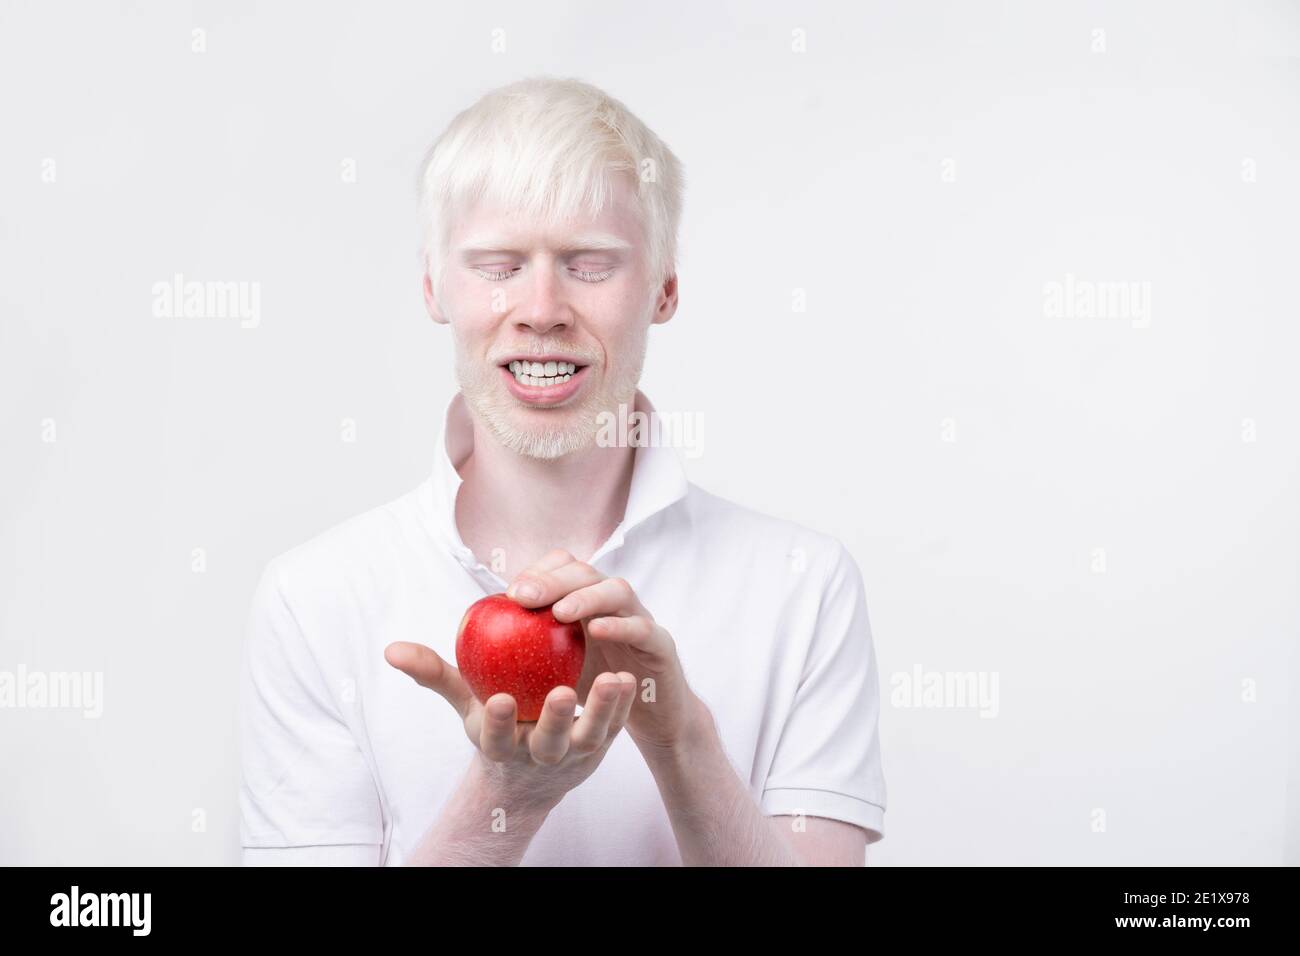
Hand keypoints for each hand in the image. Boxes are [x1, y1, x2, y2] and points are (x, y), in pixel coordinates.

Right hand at [383, 640, 636, 814]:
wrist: (530, 772)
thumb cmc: (494, 722)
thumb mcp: (464, 703)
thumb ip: (434, 673)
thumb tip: (391, 649)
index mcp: (501, 745)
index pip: (495, 737)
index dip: (497, 722)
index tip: (498, 700)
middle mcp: (538, 753)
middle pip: (548, 741)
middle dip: (555, 720)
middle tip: (562, 693)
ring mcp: (573, 754)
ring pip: (589, 736)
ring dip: (602, 710)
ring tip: (612, 679)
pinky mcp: (600, 746)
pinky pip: (614, 726)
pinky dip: (621, 706)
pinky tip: (629, 679)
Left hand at [505, 549, 703, 754]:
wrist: (649, 716)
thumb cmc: (593, 690)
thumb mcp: (549, 671)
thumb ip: (509, 659)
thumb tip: (449, 655)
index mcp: (585, 601)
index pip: (562, 568)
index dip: (537, 572)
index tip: (510, 594)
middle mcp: (612, 602)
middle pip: (585, 572)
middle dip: (553, 580)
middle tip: (523, 597)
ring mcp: (640, 619)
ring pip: (617, 590)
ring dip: (587, 596)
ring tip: (560, 612)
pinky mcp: (661, 644)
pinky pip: (643, 627)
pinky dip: (620, 624)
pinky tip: (596, 631)